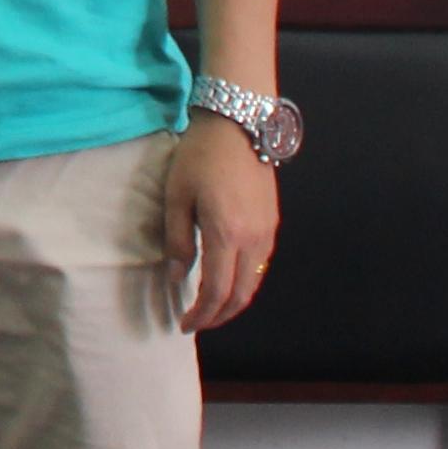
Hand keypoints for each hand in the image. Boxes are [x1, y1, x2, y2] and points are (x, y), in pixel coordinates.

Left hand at [165, 114, 279, 330]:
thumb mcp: (177, 196)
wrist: (237, 124)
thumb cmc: (200, 156)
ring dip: (234, 302)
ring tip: (211, 307)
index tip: (184, 324)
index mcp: (226, 234)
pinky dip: (245, 282)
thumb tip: (176, 278)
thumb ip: (176, 240)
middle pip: (240, 295)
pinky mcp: (272, 222)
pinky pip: (261, 264)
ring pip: (254, 282)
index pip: (216, 291)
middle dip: (218, 316)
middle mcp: (252, 239)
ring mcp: (267, 231)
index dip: (201, 314)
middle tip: (197, 322)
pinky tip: (228, 279)